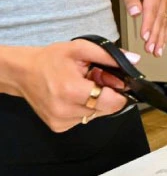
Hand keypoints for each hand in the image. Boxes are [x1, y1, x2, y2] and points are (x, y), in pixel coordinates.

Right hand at [12, 41, 133, 132]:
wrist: (24, 73)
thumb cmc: (50, 60)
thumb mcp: (81, 48)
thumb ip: (109, 55)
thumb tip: (133, 60)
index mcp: (71, 90)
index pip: (111, 102)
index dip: (120, 92)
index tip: (117, 81)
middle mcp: (65, 110)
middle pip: (106, 108)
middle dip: (107, 93)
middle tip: (95, 78)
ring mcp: (61, 121)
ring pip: (96, 114)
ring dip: (96, 101)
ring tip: (82, 86)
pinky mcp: (58, 127)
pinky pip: (84, 119)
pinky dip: (85, 108)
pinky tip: (74, 96)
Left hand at [114, 0, 166, 56]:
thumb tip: (136, 13)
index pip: (151, 11)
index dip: (148, 25)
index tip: (145, 38)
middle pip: (159, 19)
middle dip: (155, 36)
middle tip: (151, 50)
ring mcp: (164, 1)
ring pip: (163, 22)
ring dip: (161, 38)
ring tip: (157, 52)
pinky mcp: (162, 6)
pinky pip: (164, 21)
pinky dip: (163, 33)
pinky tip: (162, 44)